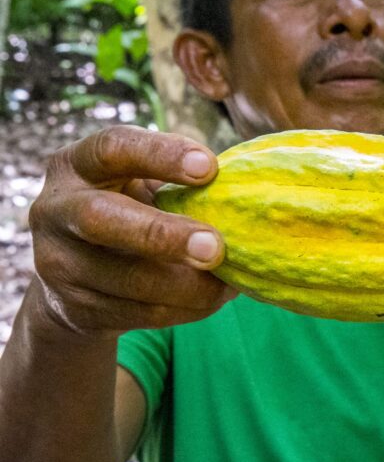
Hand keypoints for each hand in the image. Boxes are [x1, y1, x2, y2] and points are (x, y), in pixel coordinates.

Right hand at [28, 125, 235, 336]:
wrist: (74, 277)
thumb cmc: (130, 212)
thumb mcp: (140, 187)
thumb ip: (178, 185)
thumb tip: (249, 192)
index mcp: (76, 165)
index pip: (112, 148)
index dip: (161, 154)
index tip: (211, 168)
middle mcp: (55, 210)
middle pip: (102, 218)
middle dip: (163, 234)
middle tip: (215, 247)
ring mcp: (57, 263)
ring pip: (128, 279)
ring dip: (188, 285)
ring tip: (229, 282)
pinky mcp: (74, 308)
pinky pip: (140, 313)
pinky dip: (185, 309)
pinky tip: (212, 300)